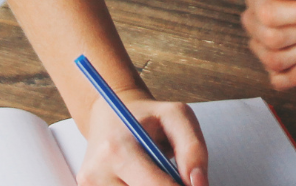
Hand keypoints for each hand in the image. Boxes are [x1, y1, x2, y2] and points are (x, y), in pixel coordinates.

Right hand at [76, 92, 206, 185]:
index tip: (195, 185)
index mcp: (117, 150)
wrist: (109, 118)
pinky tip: (144, 180)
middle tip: (180, 180)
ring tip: (157, 177)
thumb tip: (198, 184)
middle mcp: (97, 173)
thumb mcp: (176, 116)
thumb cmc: (146, 118)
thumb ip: (193, 149)